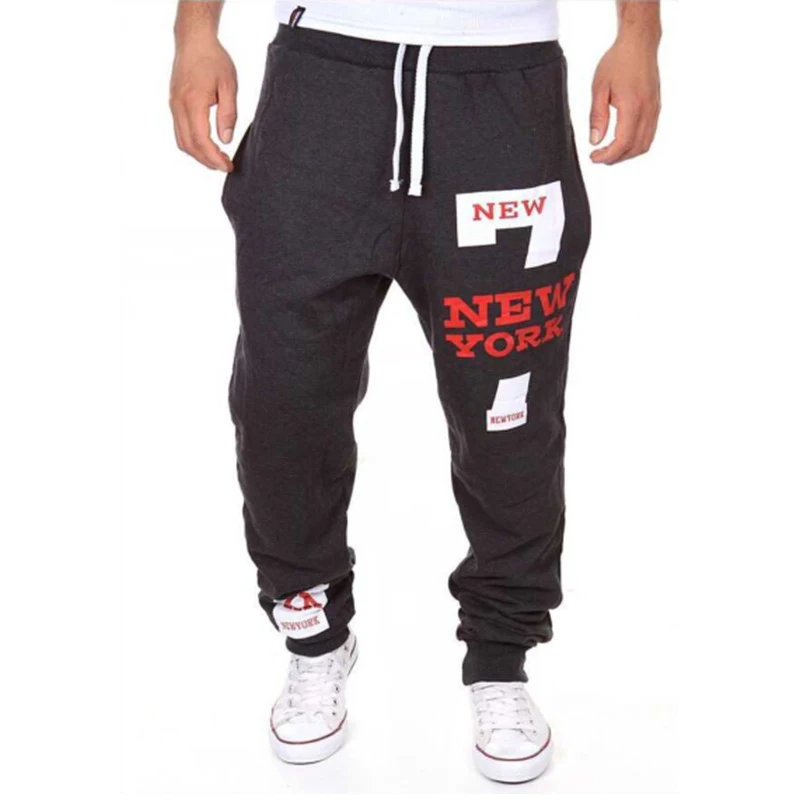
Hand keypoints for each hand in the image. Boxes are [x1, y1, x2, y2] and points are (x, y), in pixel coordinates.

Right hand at [170, 34, 236, 170]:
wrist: (194, 41)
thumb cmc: (214, 60)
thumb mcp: (229, 85)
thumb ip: (228, 114)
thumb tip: (226, 140)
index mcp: (193, 102)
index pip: (201, 140)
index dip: (214, 158)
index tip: (227, 166)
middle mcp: (179, 107)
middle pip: (189, 146)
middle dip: (207, 161)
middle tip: (225, 166)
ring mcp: (174, 106)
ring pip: (182, 141)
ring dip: (199, 155)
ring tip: (217, 159)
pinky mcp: (174, 105)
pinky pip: (180, 132)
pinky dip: (192, 145)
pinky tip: (207, 145)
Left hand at [589, 34, 660, 164]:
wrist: (639, 43)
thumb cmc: (618, 61)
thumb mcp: (599, 88)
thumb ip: (597, 116)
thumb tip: (595, 140)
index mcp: (633, 106)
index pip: (623, 143)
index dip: (608, 156)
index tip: (594, 156)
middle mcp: (647, 110)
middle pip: (635, 149)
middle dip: (616, 158)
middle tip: (599, 155)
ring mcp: (654, 109)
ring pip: (644, 144)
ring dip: (626, 153)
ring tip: (609, 150)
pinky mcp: (656, 107)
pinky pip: (649, 134)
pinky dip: (635, 144)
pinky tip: (622, 140)